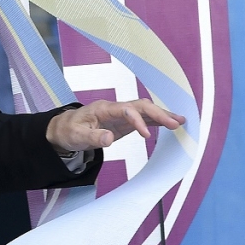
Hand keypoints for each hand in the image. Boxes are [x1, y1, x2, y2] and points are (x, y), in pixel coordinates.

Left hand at [46, 99, 186, 152]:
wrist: (62, 129)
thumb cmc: (68, 131)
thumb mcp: (76, 136)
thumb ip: (93, 137)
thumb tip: (109, 139)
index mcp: (103, 108)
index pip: (126, 110)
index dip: (138, 121)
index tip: (146, 136)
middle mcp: (114, 108)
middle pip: (140, 106)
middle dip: (159, 113)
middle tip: (176, 123)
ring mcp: (120, 114)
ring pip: (144, 110)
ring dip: (162, 115)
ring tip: (181, 121)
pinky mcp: (123, 122)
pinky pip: (143, 118)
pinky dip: (157, 121)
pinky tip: (170, 124)